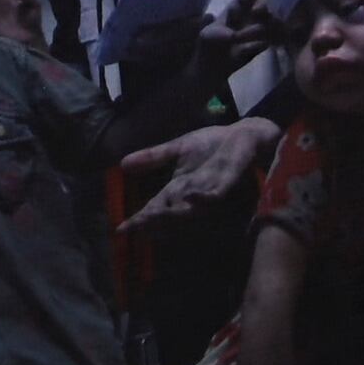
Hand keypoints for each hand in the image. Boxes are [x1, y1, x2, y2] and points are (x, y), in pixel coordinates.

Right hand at [118, 116, 278, 232]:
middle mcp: (191, 194)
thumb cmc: (211, 145)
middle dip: (152, 221)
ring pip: (188, 209)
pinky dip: (202, 197)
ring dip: (172, 215)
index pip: (155, 206)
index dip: (139, 218)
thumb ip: (153, 157)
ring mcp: (208, 190)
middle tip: (135, 228)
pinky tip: (190, 197)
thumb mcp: (177, 148)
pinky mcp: (226, 183)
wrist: (242, 135)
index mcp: (179, 187)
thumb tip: (122, 163)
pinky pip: (214, 194)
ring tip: (153, 218)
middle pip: (169, 212)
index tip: (120, 229)